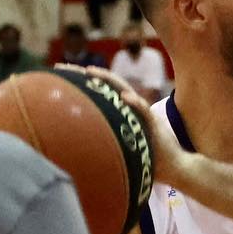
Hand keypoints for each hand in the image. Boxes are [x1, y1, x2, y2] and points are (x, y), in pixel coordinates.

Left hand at [67, 65, 193, 188]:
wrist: (175, 166)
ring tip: (90, 72)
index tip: (57, 76)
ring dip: (108, 80)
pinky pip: (145, 111)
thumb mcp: (122, 148)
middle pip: (106, 85)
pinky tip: (125, 97)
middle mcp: (131, 107)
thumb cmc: (149, 159)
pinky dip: (135, 103)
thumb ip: (106, 141)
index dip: (79, 82)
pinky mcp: (154, 123)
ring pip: (124, 91)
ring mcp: (142, 114)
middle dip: (83, 74)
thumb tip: (76, 150)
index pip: (98, 91)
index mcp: (122, 111)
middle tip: (61, 67)